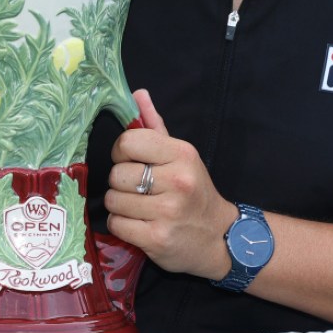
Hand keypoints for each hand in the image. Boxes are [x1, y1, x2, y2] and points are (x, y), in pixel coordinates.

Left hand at [104, 89, 236, 278]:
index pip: (128, 142)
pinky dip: (122, 225)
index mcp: (182, 154)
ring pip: (113, 201)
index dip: (122, 153)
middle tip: (139, 189)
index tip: (132, 162)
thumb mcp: (181, 156)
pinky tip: (139, 224)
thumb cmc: (194, 191)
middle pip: (117, 174)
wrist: (219, 237)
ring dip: (120, 205)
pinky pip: (117, 224)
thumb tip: (137, 94)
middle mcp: (177, 181)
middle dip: (121, 182)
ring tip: (140, 208)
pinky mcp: (157, 239)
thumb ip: (156, 126)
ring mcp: (168, 212)